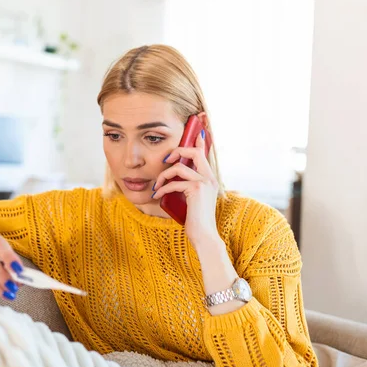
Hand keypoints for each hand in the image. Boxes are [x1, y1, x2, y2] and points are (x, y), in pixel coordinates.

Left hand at [152, 130, 219, 245]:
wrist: (204, 235)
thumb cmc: (196, 220)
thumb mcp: (192, 199)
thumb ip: (187, 187)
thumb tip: (172, 179)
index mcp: (209, 178)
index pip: (205, 153)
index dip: (199, 140)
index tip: (197, 130)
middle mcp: (209, 177)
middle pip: (194, 152)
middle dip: (177, 151)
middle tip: (166, 160)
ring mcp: (204, 182)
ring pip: (179, 167)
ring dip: (163, 176)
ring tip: (157, 186)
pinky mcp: (196, 189)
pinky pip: (174, 182)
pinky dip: (163, 188)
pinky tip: (157, 196)